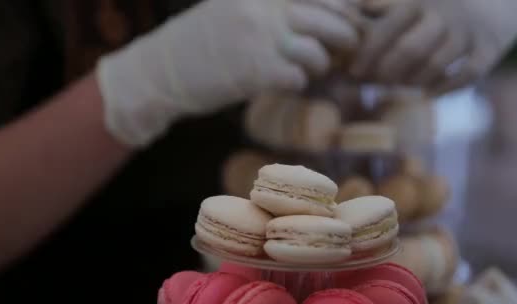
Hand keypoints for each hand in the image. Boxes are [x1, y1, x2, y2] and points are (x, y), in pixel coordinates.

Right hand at [97, 0, 359, 146]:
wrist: (161, 71)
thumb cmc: (201, 42)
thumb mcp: (234, 8)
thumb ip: (274, 7)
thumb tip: (322, 15)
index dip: (347, 7)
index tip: (355, 19)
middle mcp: (264, 9)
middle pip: (330, 18)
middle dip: (349, 35)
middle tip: (349, 47)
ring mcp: (260, 39)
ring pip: (319, 51)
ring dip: (321, 64)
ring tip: (311, 68)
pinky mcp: (255, 71)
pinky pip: (299, 77)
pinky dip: (299, 82)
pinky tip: (288, 81)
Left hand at [351, 0, 516, 93]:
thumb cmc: (442, 2)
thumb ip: (380, 6)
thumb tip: (344, 17)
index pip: (387, 23)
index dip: (367, 49)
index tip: (352, 68)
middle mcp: (444, 12)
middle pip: (409, 49)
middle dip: (385, 71)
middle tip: (372, 79)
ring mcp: (468, 31)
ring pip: (435, 65)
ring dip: (412, 81)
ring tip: (398, 84)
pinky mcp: (490, 48)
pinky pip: (467, 75)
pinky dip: (445, 88)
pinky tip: (428, 93)